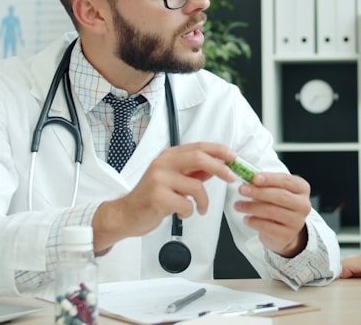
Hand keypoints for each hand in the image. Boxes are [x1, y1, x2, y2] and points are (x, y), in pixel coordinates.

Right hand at [93, 142, 236, 251]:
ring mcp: (159, 179)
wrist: (126, 214)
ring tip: (200, 208)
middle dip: (220, 168)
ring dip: (204, 201)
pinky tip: (182, 214)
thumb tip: (217, 166)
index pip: (198, 147)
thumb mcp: (173, 179)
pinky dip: (189, 212)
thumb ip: (193, 172)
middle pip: (199, 158)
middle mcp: (163, 164)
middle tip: (231, 178)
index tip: (233, 157)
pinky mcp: (157, 197)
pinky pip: (186, 204)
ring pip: (196, 186)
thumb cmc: (150, 197)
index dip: (219, 150)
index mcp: (169, 156)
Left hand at [233, 171, 311, 257]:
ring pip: (272, 211)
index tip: (254, 178)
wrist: (284, 231)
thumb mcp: (275, 191)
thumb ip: (265, 184)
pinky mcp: (287, 235)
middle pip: (280, 196)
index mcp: (302, 189)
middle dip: (258, 192)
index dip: (270, 179)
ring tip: (238, 205)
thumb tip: (249, 180)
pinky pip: (268, 227)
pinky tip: (246, 218)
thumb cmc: (278, 205)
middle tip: (242, 190)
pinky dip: (254, 221)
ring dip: (252, 207)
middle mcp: (303, 205)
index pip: (286, 180)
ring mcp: (297, 221)